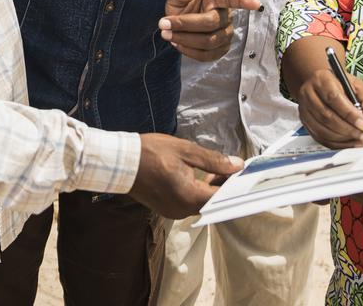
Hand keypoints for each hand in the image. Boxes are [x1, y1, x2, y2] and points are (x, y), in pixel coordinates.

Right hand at [127, 134, 243, 218]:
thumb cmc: (151, 152)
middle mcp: (183, 210)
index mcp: (189, 197)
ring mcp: (173, 212)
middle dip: (223, 185)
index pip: (222, 196)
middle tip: (229, 166)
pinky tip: (197, 176)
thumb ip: (214, 160)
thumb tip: (237, 165)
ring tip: (214, 168)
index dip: (234, 184)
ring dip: (210, 188)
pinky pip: (189, 203)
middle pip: (212, 202)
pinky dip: (197, 192)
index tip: (242, 171)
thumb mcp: (186, 151)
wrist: (120, 162)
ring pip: (201, 203)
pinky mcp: (166, 209)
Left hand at [158, 0, 260, 61]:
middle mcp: (226, 16)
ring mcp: (227, 34)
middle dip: (184, 26)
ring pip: (208, 42)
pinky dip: (189, 52)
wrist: (188, 17)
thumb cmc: (185, 5)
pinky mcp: (222, 49)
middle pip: (209, 24)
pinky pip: (207, 55)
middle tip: (163, 25)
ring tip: (167, 35)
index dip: (244, 1)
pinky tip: (178, 44)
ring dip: (184, 40)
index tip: (257, 4)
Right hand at [296, 68, 362, 147]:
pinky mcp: (305, 122)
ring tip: (358, 139)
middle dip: (348, 129)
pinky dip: (336, 144)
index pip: (334, 98)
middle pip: (326, 116)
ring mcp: (305, 109)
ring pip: (321, 129)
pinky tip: (349, 142)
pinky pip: (319, 138)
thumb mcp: (360, 87)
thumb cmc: (343, 86)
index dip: (349, 114)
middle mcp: (309, 94)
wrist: (324, 86)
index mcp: (322, 80)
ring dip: (342, 138)